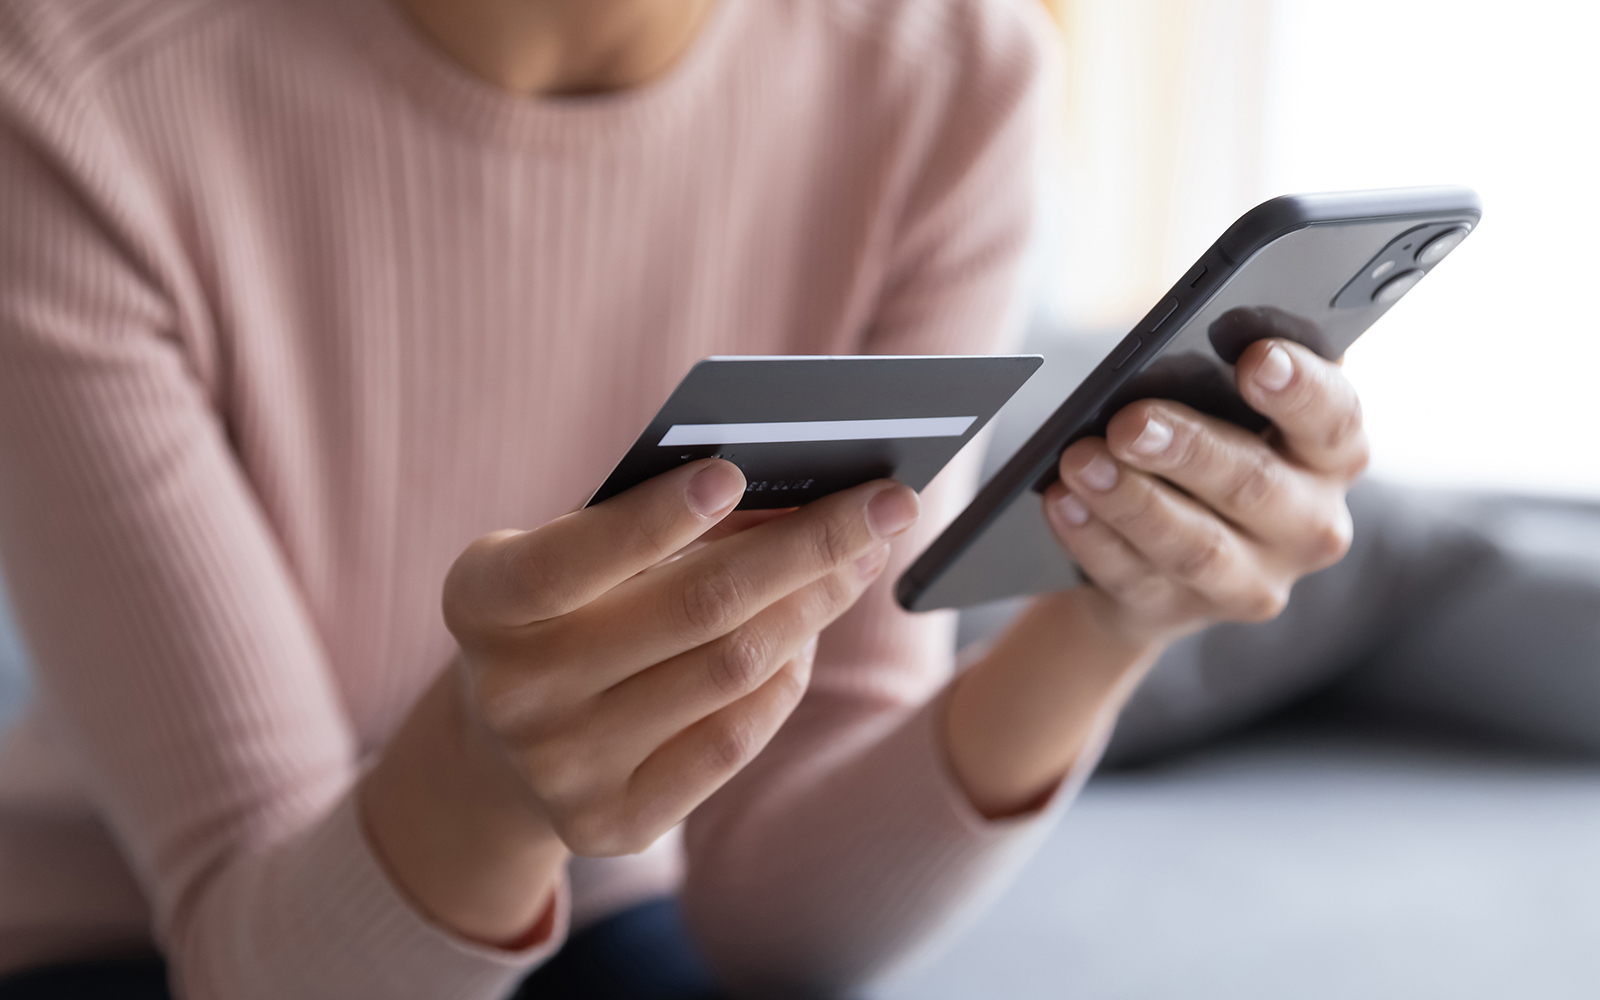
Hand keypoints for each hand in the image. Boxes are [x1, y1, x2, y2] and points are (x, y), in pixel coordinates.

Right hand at [364, 459, 919, 940]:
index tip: (734, 473)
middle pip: (693, 611)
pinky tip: (810, 630)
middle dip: (807, 547)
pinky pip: (735, 740)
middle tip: (887, 503)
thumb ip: (655, 521)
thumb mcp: (574, 552)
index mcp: (482, 603)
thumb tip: (798, 491)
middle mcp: (512, 693)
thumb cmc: (563, 608)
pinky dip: (787, 676)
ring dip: (814, 604)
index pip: (569, 560)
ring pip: (731, 670)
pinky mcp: (613, 823)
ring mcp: (562, 769)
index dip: (652, 519)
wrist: (503, 745)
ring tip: (861, 556)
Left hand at [1043, 338, 1365, 643]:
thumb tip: (1181, 337)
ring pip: (1194, 545)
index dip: (1299, 389)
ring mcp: (1251, 580)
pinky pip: (1134, 577)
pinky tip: (1062, 502)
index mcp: (1332, 454)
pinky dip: (1092, 538)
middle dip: (1188, 449)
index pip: (1334, 418)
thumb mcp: (1226, 402)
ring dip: (1130, 500)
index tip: (1255, 359)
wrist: (1163, 546)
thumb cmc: (1205, 441)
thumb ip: (1223, 370)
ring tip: (1079, 461)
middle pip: (1254, 484)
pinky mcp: (1183, 611)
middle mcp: (1309, 524)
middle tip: (1129, 421)